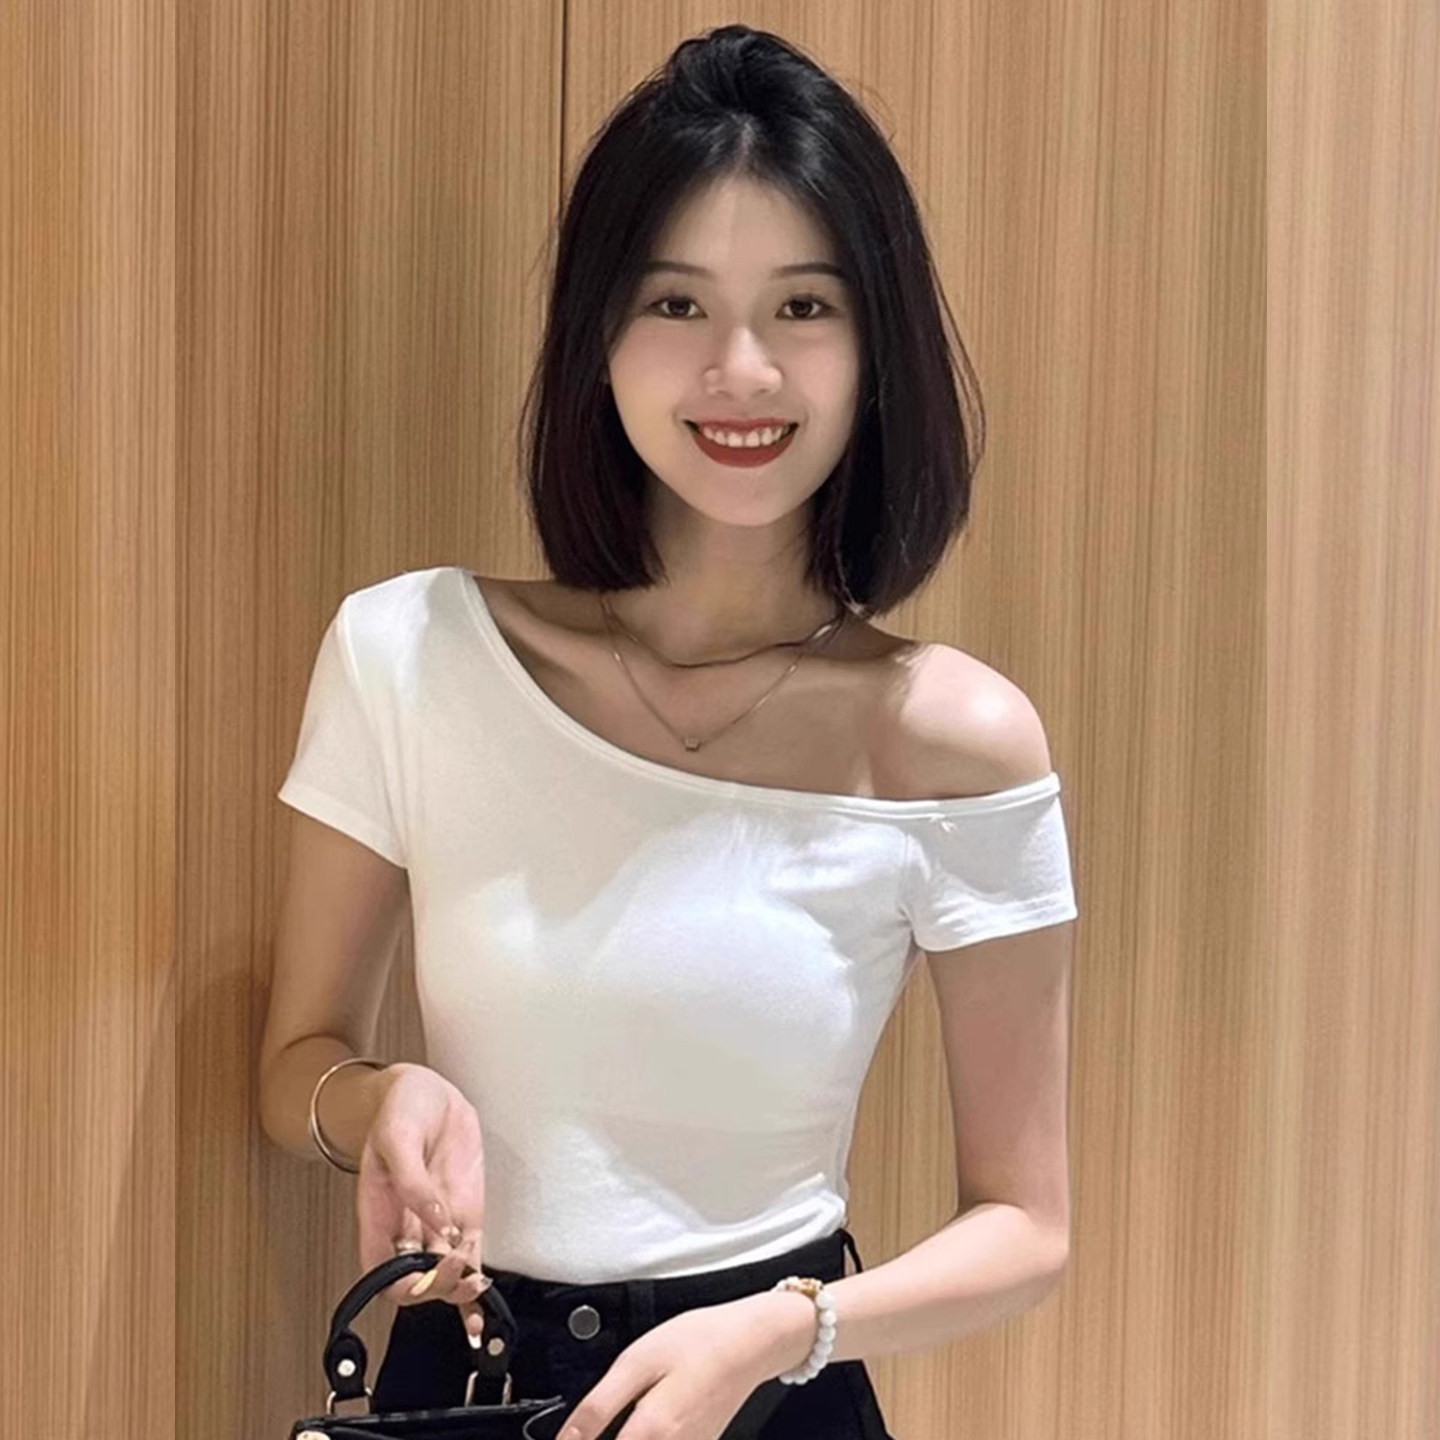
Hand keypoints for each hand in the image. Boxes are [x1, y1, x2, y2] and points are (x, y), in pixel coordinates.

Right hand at [355, 1062, 490, 1347]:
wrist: (427, 1091)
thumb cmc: (400, 1110)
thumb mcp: (397, 1136)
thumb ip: (412, 1180)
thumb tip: (435, 1220)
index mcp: (378, 1215)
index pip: (383, 1273)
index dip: (403, 1283)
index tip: (427, 1268)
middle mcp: (407, 1227)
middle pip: (417, 1281)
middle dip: (437, 1285)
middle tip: (456, 1266)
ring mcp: (439, 1223)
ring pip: (447, 1276)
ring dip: (460, 1291)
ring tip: (475, 1287)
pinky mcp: (465, 1214)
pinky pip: (471, 1255)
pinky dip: (476, 1283)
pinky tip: (483, 1306)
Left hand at [555, 1294, 793, 1439]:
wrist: (751, 1341)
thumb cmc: (698, 1342)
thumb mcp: (637, 1361)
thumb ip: (599, 1406)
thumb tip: (568, 1439)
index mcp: (651, 1432)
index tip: (571, 1439)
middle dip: (602, 1439)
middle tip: (590, 1429)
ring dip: (630, 1437)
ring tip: (613, 1421)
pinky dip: (647, 1438)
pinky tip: (643, 1420)